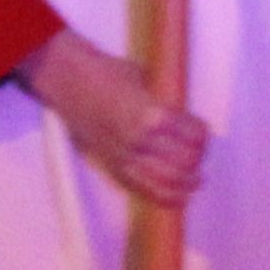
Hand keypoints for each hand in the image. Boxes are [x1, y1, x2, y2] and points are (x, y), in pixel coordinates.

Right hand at [24, 29, 208, 205]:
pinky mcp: (112, 165)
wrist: (67, 79)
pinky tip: (179, 196)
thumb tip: (183, 121)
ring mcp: (124, 155)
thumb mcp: (144, 82)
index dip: (202, 136)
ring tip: (195, 181)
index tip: (202, 132)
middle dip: (196, 160)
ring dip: (186, 183)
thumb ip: (163, 104)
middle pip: (185, 161)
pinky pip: (143, 189)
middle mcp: (140, 139)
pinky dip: (165, 197)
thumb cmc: (106, 73)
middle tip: (199, 154)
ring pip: (167, 182)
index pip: (193, 136)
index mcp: (152, 114)